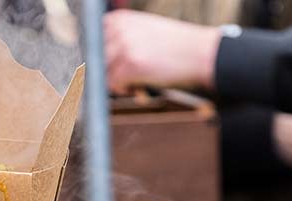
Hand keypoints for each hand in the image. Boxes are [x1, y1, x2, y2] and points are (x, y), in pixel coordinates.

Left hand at [104, 10, 220, 92]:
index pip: (91, 42)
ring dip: (117, 82)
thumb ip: (121, 38)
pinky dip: (125, 90)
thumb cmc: (174, 46)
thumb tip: (95, 60)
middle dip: (108, 72)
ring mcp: (123, 47)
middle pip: (95, 60)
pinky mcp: (130, 65)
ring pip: (103, 74)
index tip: (108, 68)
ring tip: (137, 80)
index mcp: (119, 19)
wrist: (200, 53)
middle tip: (128, 77)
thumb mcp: (144, 31)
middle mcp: (118, 29)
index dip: (100, 59)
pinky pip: (113, 85)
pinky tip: (140, 85)